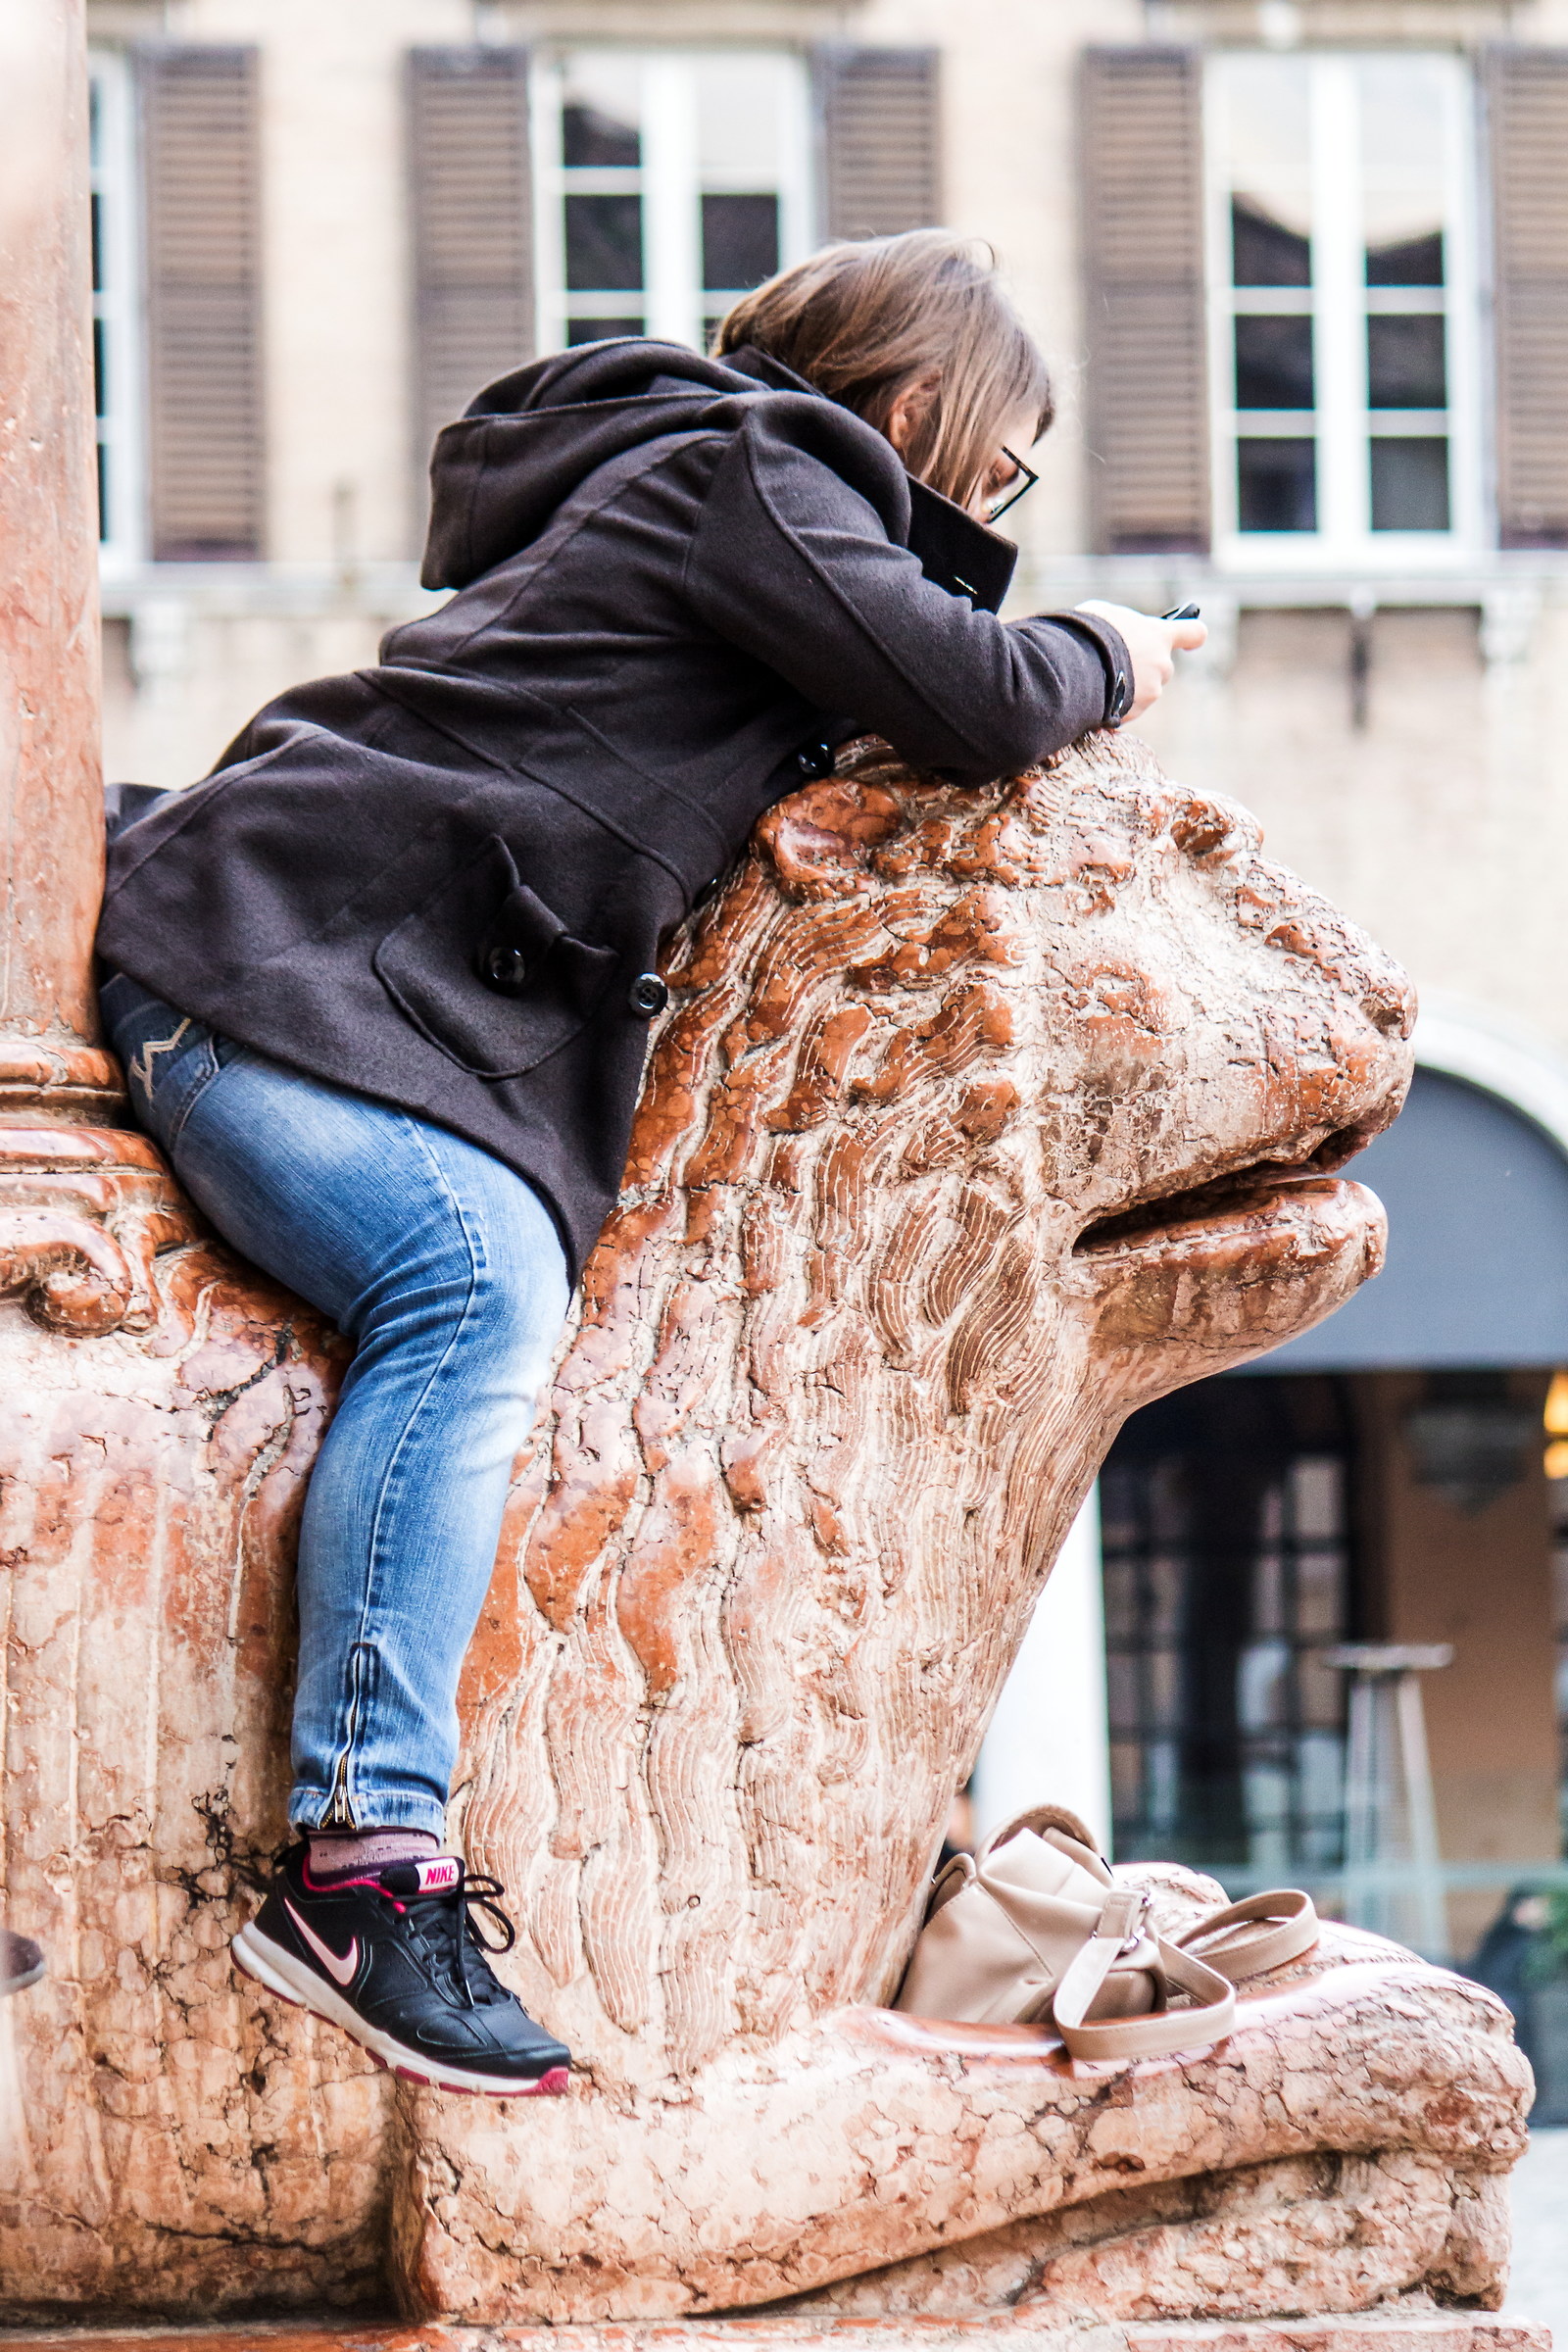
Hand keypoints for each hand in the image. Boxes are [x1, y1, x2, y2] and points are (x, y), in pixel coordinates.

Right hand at [1076, 601, 1206, 723]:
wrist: (1075, 666)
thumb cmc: (1090, 633)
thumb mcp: (1108, 615)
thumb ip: (1125, 626)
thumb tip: (1122, 633)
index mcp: (1159, 636)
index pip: (1194, 633)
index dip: (1191, 636)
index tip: (1189, 641)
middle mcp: (1162, 665)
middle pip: (1162, 667)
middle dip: (1145, 667)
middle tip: (1119, 662)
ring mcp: (1150, 692)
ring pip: (1144, 690)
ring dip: (1128, 686)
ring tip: (1099, 678)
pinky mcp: (1134, 713)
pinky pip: (1126, 708)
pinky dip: (1114, 703)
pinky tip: (1094, 694)